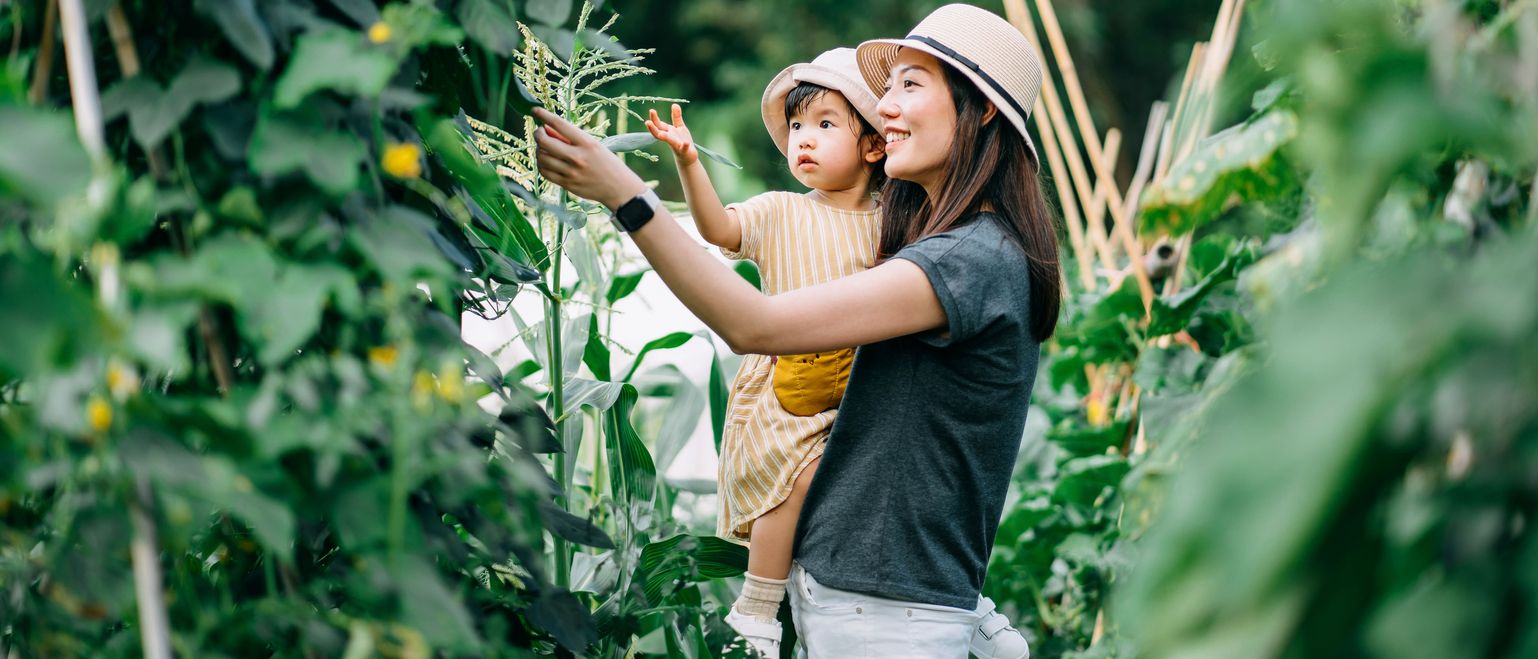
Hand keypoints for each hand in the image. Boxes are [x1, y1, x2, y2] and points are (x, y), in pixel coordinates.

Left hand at [533, 107, 647, 210]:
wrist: (619, 189)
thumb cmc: (607, 163)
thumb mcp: (593, 145)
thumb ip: (571, 138)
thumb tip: (548, 128)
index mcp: (587, 143)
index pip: (560, 124)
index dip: (544, 115)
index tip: (535, 111)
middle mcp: (578, 157)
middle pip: (545, 142)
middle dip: (538, 134)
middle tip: (540, 132)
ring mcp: (571, 173)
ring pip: (542, 158)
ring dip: (539, 150)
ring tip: (545, 149)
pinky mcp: (567, 185)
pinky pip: (545, 173)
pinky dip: (542, 165)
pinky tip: (547, 162)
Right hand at [645, 104, 698, 166]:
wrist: (688, 157)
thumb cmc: (682, 141)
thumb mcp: (679, 127)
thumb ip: (676, 117)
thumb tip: (674, 104)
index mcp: (668, 132)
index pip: (659, 125)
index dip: (654, 119)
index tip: (651, 110)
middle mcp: (670, 139)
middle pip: (659, 133)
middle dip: (653, 128)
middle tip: (647, 122)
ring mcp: (676, 145)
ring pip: (669, 141)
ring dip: (665, 137)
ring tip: (661, 134)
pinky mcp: (684, 151)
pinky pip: (684, 149)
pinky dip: (685, 146)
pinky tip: (686, 143)